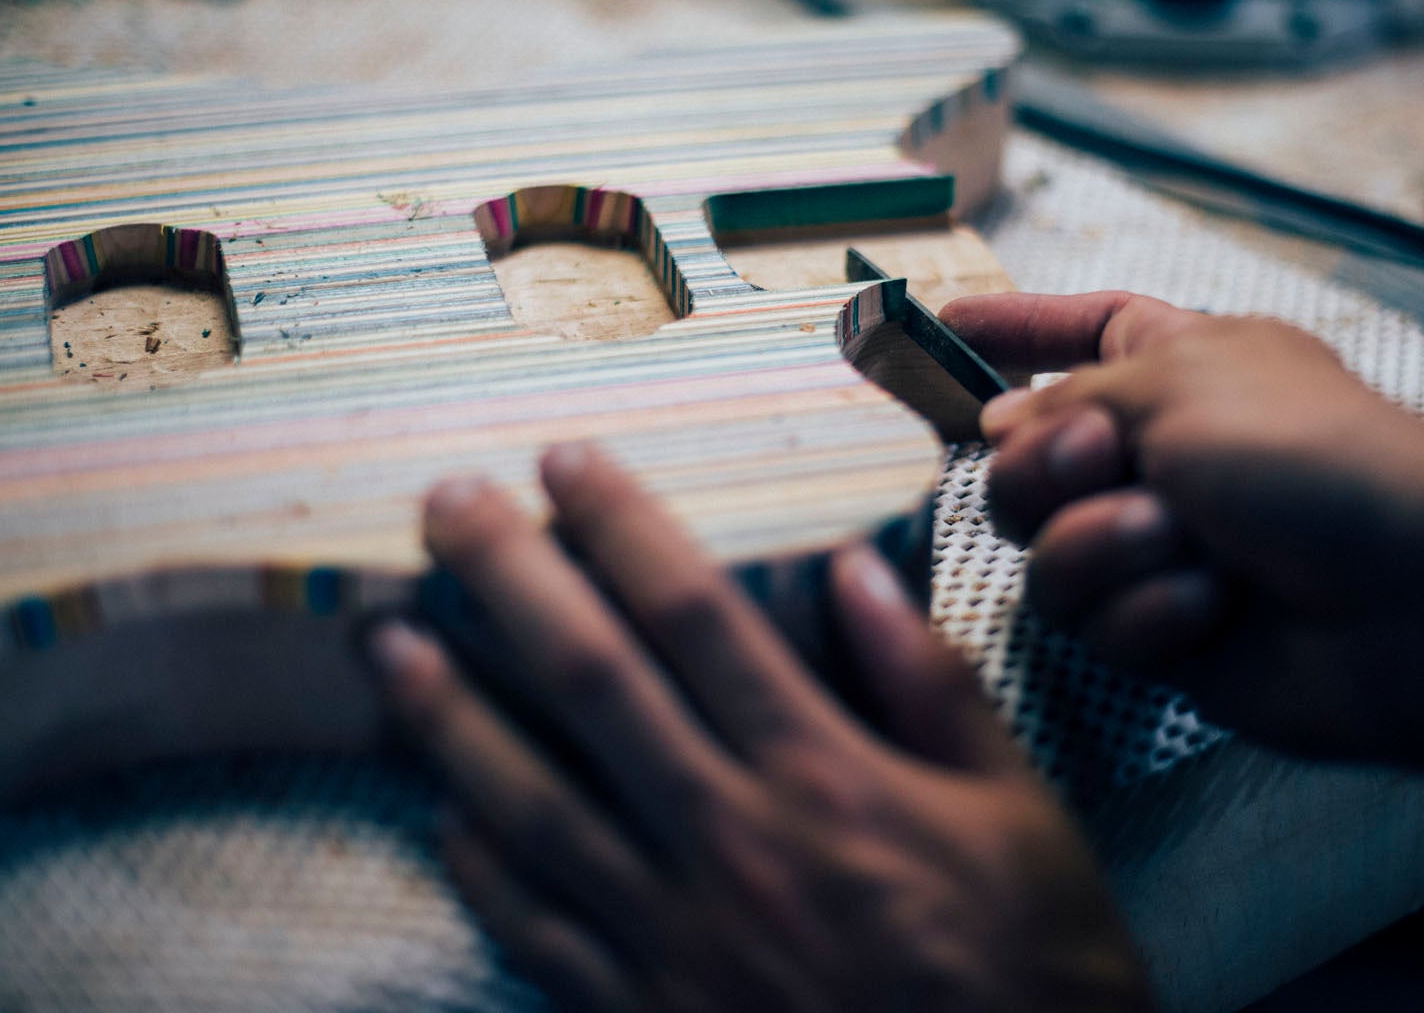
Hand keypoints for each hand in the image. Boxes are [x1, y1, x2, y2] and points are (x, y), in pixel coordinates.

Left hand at [368, 443, 1148, 1011]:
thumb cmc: (1036, 973)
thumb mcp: (1023, 818)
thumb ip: (935, 690)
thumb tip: (854, 570)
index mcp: (827, 779)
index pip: (700, 621)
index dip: (624, 530)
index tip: (566, 461)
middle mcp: (733, 843)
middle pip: (594, 685)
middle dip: (510, 584)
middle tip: (445, 506)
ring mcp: (677, 939)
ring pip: (534, 803)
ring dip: (451, 713)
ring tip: (387, 639)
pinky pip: (538, 934)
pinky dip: (481, 869)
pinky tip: (440, 810)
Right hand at [940, 291, 1423, 761]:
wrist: (1419, 602)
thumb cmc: (1315, 459)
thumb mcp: (1180, 384)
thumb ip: (1067, 401)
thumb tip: (993, 427)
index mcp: (1177, 367)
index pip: (1078, 331)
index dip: (1012, 327)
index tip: (938, 324)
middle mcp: (1160, 454)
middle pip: (1023, 459)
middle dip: (1050, 466)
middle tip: (1110, 460)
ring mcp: (1157, 546)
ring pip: (1046, 551)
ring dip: (1107, 545)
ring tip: (1185, 545)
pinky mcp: (1163, 632)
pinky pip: (1095, 623)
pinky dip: (1150, 612)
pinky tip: (1215, 608)